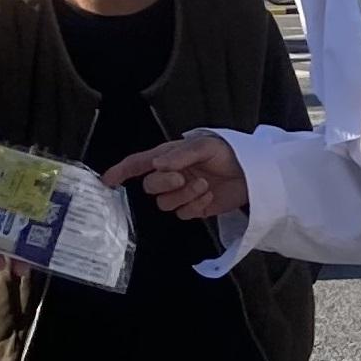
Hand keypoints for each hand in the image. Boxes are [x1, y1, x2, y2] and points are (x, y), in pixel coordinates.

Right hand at [101, 136, 247, 220]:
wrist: (253, 174)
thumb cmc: (229, 152)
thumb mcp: (206, 146)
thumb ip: (181, 155)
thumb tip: (156, 164)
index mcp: (169, 156)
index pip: (138, 164)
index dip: (121, 171)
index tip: (107, 180)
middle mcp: (170, 175)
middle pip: (150, 187)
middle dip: (164, 184)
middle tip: (183, 177)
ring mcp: (181, 193)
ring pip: (165, 203)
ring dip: (184, 196)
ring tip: (204, 186)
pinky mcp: (194, 208)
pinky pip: (183, 214)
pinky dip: (196, 206)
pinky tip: (209, 197)